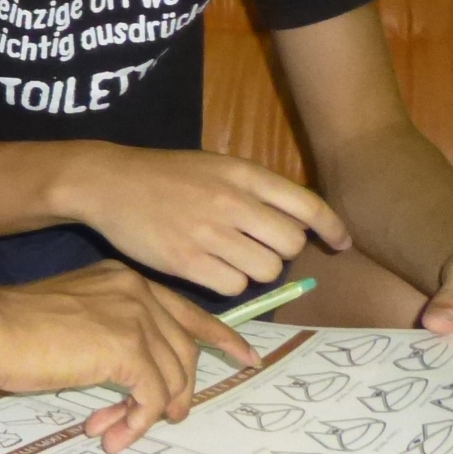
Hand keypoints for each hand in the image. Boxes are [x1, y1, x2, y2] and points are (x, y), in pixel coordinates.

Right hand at [0, 263, 256, 450]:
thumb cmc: (11, 326)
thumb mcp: (70, 317)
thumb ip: (105, 333)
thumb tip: (128, 377)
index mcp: (124, 280)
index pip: (188, 310)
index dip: (221, 337)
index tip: (246, 358)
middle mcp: (138, 293)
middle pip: (186, 350)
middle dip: (180, 391)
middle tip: (169, 420)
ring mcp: (136, 318)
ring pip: (172, 377)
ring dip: (149, 414)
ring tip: (119, 432)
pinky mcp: (128, 349)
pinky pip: (152, 397)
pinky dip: (137, 421)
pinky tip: (113, 431)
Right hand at [61, 143, 351, 294]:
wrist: (111, 183)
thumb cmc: (168, 175)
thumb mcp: (218, 166)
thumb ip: (257, 189)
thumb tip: (302, 223)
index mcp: (243, 175)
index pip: (308, 205)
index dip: (332, 228)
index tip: (341, 243)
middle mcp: (232, 203)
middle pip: (291, 244)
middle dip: (282, 251)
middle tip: (259, 248)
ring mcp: (210, 233)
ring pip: (267, 271)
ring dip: (257, 271)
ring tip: (232, 258)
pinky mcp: (187, 261)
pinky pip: (234, 286)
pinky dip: (229, 283)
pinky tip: (210, 268)